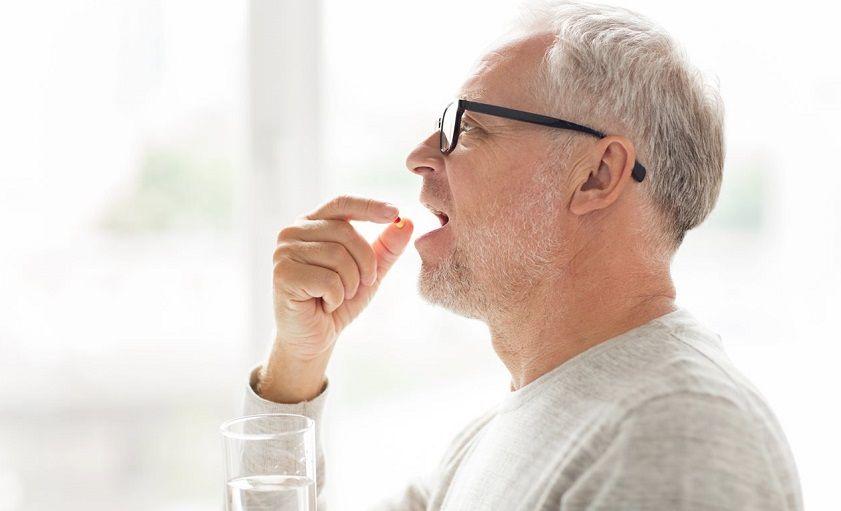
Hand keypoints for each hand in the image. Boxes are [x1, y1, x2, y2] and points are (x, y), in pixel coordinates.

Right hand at [259, 195, 413, 402]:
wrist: (314, 338)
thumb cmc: (338, 301)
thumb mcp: (369, 272)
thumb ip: (387, 247)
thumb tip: (408, 221)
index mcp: (313, 223)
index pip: (342, 203)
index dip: (368, 206)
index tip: (395, 212)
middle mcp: (294, 231)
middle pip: (346, 233)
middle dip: (365, 264)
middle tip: (359, 286)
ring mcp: (284, 251)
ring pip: (338, 257)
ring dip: (350, 284)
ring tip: (337, 297)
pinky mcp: (282, 274)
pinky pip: (327, 280)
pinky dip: (335, 298)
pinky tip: (323, 305)